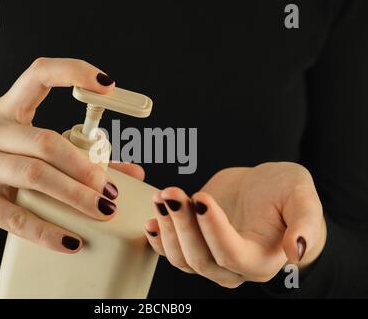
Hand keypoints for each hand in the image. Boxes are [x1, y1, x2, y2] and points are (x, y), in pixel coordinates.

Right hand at [0, 58, 143, 257]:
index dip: (73, 72)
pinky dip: (50, 231)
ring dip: (76, 196)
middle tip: (109, 191)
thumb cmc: (0, 183)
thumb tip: (131, 174)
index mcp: (6, 114)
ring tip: (102, 211)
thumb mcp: (33, 163)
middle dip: (86, 167)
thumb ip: (79, 164)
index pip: (38, 75)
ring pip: (36, 175)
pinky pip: (19, 216)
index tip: (107, 84)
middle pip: (47, 141)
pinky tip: (72, 242)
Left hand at [145, 162, 325, 287]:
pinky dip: (158, 238)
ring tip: (162, 197)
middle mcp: (233, 267)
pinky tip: (152, 218)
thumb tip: (296, 252)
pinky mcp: (195, 244)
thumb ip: (304, 224)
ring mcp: (211, 258)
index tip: (201, 198)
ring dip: (167, 228)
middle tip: (172, 194)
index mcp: (260, 260)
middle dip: (182, 225)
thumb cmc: (286, 193)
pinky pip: (171, 252)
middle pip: (200, 259)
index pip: (231, 254)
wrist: (266, 189)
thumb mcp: (302, 197)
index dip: (212, 230)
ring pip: (181, 258)